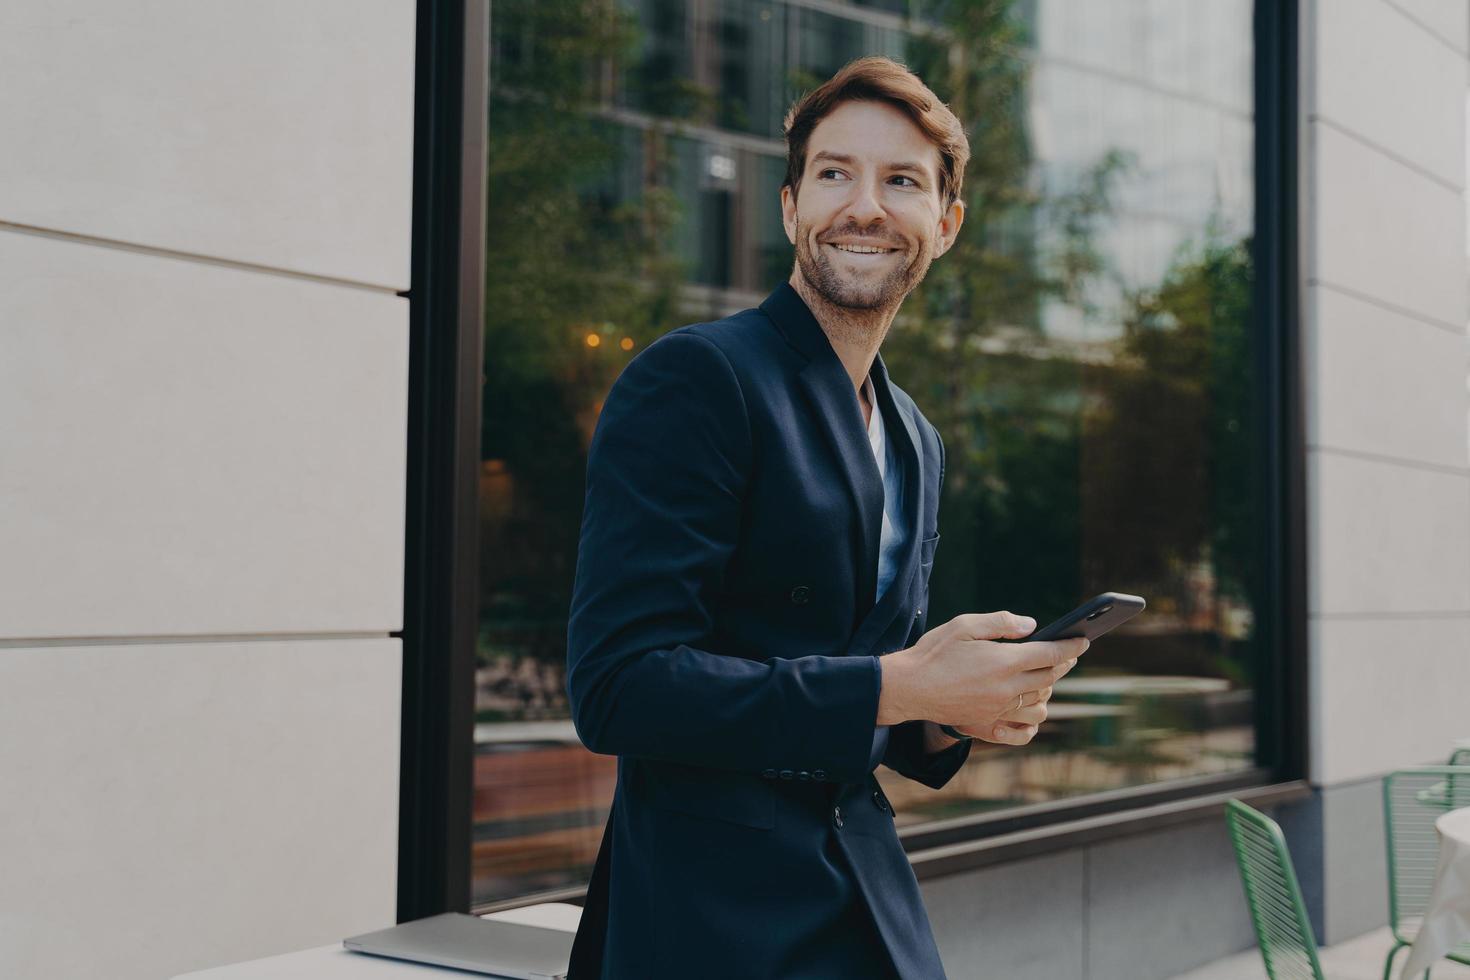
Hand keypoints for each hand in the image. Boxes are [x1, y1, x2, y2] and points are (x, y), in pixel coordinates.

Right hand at [877, 611, 1088, 738]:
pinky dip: (1033, 722)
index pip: (1050, 654)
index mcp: (1003, 662)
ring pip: (1040, 706)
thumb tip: (1031, 626)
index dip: (1070, 647)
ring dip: (1048, 691)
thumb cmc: (934, 652)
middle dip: (1062, 664)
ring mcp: (997, 710)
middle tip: (1068, 654)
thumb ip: (1001, 623)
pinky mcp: (987, 725)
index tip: (1083, 640)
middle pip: (1048, 678)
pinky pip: (1022, 730)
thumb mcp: (964, 625)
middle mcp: (1006, 689)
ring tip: (1045, 679)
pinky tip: (1032, 711)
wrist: (907, 687)